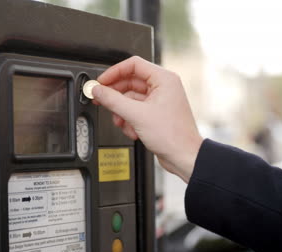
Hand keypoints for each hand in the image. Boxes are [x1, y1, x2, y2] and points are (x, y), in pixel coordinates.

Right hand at [92, 56, 202, 182]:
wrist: (184, 157)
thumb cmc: (173, 136)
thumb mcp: (136, 115)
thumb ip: (113, 100)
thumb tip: (97, 90)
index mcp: (163, 79)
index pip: (133, 65)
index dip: (114, 72)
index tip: (101, 82)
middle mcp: (163, 86)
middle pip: (129, 82)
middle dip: (115, 94)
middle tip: (101, 99)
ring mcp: (159, 100)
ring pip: (130, 98)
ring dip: (121, 111)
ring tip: (120, 121)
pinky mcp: (155, 113)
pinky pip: (135, 109)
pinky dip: (129, 119)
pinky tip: (131, 129)